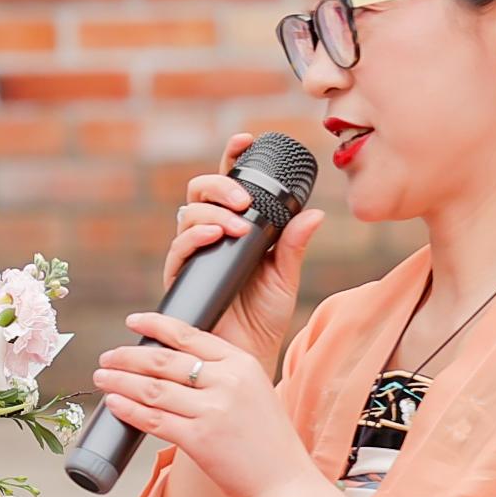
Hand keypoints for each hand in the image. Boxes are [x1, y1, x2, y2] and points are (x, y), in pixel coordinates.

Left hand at [92, 310, 321, 496]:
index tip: (133, 321)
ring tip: (102, 378)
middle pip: (163, 360)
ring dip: (120, 381)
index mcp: (243, 363)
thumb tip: (171, 361)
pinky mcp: (199, 440)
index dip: (155, 325)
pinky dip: (127, 410)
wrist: (286, 482)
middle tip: (107, 358)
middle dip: (127, 357)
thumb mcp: (254, 391)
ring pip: (152, 389)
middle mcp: (227, 382)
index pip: (189, 335)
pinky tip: (113, 403)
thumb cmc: (267, 439)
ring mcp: (212, 411)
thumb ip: (222, 373)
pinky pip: (152, 420)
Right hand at [160, 131, 325, 373]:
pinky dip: (195, 236)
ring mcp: (193, 255)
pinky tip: (215, 235)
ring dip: (213, 212)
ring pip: (189, 214)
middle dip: (220, 185)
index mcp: (236, 230)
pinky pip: (180, 248)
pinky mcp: (182, 277)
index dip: (233, 159)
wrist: (246, 356)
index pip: (229, 186)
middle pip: (200, 192)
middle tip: (243, 199)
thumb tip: (315, 213)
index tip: (247, 140)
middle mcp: (209, 236)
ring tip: (238, 224)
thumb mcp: (286, 276)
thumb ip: (294, 245)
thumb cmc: (264, 318)